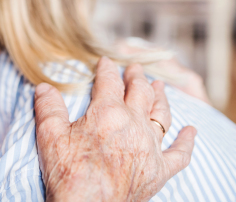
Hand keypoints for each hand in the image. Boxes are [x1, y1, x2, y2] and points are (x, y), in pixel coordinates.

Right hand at [34, 58, 196, 201]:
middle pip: (140, 92)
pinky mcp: (159, 171)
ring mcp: (150, 148)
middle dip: (137, 77)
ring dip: (161, 98)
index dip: (107, 69)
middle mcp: (134, 125)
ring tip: (160, 87)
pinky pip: (180, 153)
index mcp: (107, 113)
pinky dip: (187, 141)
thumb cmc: (67, 174)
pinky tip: (192, 131)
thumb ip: (48, 107)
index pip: (109, 82)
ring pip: (161, 114)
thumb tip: (43, 86)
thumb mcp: (49, 136)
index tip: (106, 62)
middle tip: (135, 69)